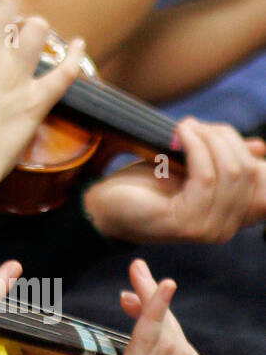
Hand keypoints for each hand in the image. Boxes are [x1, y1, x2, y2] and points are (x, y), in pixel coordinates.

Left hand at [0, 258, 211, 354]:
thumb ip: (127, 354)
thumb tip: (144, 308)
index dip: (171, 329)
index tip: (139, 298)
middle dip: (164, 312)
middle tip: (137, 280)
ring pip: (172, 349)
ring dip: (157, 306)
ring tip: (137, 280)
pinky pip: (150, 347)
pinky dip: (154, 314)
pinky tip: (156, 291)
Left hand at [83, 116, 265, 243]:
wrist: (105, 205)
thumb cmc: (146, 184)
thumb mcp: (191, 165)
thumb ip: (222, 158)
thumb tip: (261, 147)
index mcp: (231, 215)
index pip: (258, 177)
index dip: (242, 147)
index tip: (217, 130)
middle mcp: (226, 228)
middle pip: (246, 170)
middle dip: (222, 138)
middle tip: (194, 124)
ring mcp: (209, 230)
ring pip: (230, 172)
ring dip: (207, 139)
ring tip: (185, 127)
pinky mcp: (188, 225)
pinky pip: (206, 177)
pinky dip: (195, 148)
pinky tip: (180, 134)